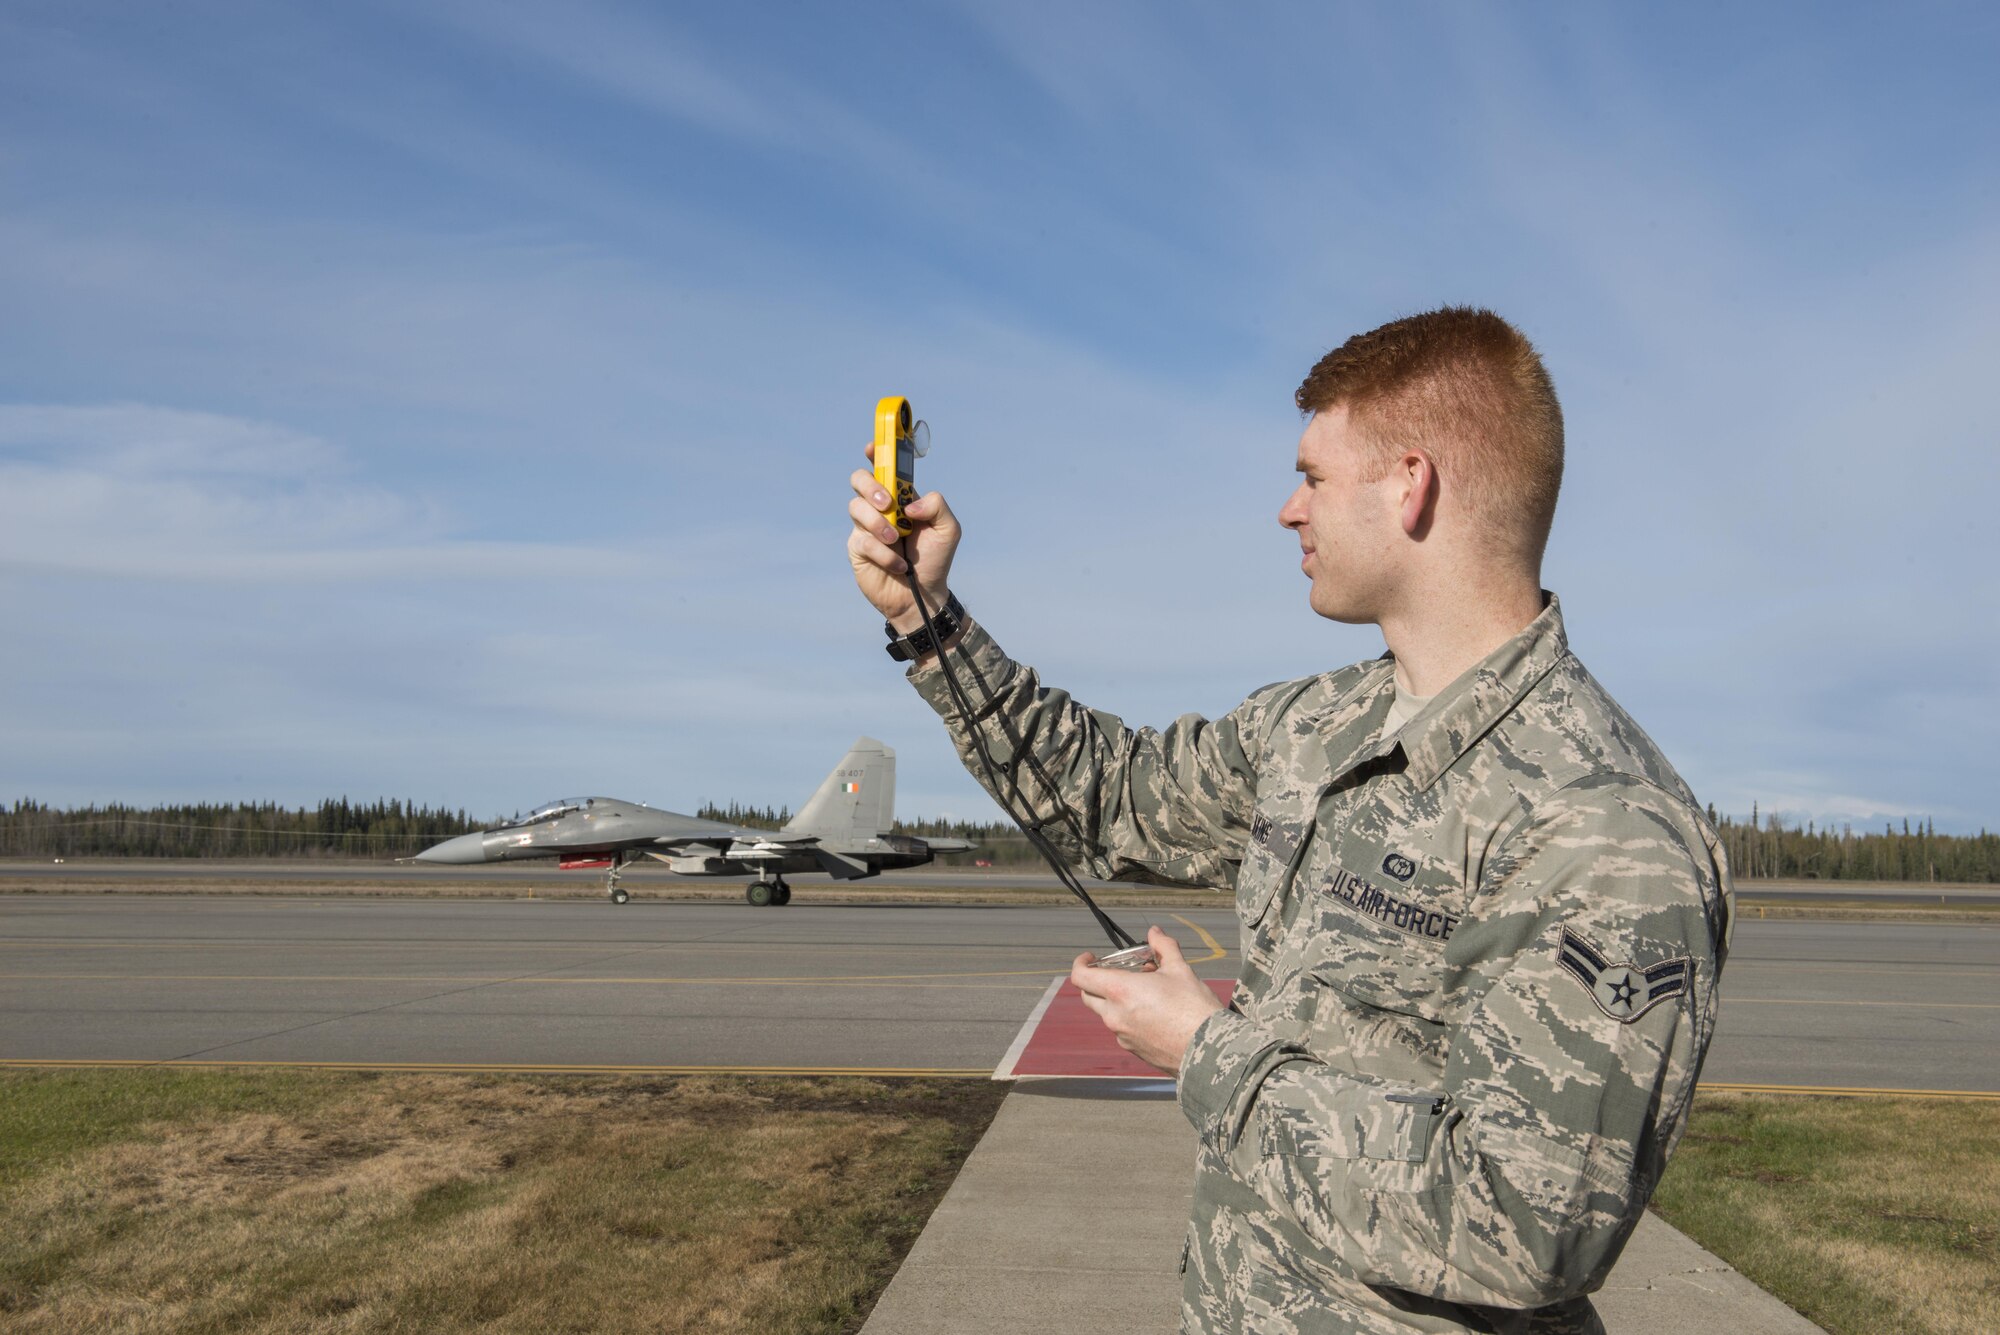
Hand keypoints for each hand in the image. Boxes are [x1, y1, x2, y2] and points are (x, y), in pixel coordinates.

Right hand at [847, 441, 959, 633]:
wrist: (922, 595)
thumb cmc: (934, 559)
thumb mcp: (948, 529)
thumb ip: (938, 506)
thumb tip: (910, 504)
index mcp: (901, 496)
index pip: (884, 467)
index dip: (877, 453)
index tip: (873, 447)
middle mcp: (880, 507)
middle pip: (859, 479)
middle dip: (871, 487)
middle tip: (887, 504)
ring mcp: (866, 526)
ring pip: (855, 508)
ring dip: (878, 523)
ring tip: (896, 541)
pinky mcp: (857, 548)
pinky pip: (861, 540)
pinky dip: (883, 553)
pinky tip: (898, 565)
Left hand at [1071, 925, 1225, 1074]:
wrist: (1210, 1052)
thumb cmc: (1194, 1008)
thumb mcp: (1180, 969)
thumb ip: (1163, 947)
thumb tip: (1155, 932)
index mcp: (1120, 991)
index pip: (1080, 977)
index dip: (1080, 963)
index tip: (1091, 957)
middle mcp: (1114, 1016)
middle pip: (1088, 996)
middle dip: (1096, 982)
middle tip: (1117, 973)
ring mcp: (1122, 1036)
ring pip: (1107, 1014)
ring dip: (1116, 1000)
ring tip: (1145, 992)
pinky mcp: (1134, 1050)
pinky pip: (1122, 1030)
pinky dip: (1129, 1018)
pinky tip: (1154, 1013)